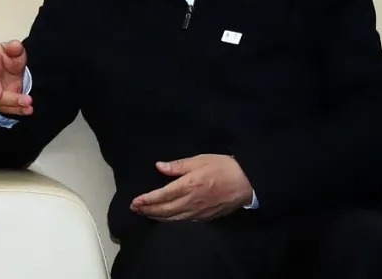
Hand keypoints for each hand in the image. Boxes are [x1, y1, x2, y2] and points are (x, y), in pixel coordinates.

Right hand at [0, 40, 31, 115]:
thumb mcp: (14, 50)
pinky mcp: (1, 103)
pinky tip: (28, 110)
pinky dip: (18, 110)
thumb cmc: (8, 58)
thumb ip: (14, 47)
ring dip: (11, 102)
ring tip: (26, 102)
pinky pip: (8, 108)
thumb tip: (15, 45)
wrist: (13, 72)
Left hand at [130, 154, 252, 221]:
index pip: (161, 196)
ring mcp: (198, 212)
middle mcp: (190, 202)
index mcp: (188, 185)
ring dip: (156, 218)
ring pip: (172, 219)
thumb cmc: (224, 167)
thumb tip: (159, 167)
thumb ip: (178, 165)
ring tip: (146, 214)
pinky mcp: (205, 217)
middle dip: (147, 210)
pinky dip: (171, 221)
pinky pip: (183, 222)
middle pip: (164, 211)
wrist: (247, 182)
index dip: (146, 200)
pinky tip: (166, 219)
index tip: (134, 201)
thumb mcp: (200, 159)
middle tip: (135, 209)